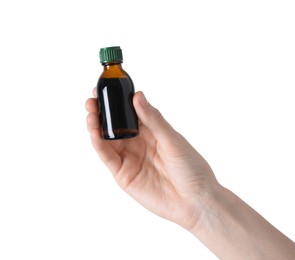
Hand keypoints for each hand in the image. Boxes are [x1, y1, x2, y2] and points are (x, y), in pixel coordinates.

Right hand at [85, 90, 218, 230]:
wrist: (194, 201)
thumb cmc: (190, 168)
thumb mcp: (172, 139)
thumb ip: (152, 119)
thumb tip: (137, 95)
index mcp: (151, 131)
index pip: (129, 112)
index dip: (117, 101)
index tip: (107, 87)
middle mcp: (137, 143)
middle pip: (114, 124)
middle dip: (102, 111)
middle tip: (93, 98)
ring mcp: (129, 158)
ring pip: (107, 139)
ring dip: (96, 125)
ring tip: (91, 112)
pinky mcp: (123, 174)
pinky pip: (107, 157)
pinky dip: (98, 144)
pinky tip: (94, 132)